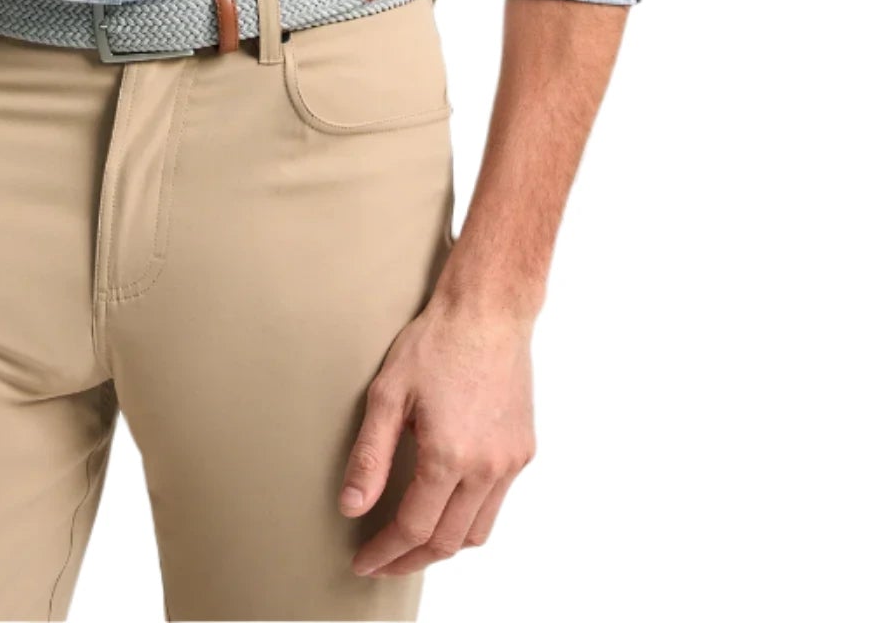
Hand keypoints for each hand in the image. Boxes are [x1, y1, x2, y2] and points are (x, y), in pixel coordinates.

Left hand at [340, 298, 535, 577]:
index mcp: (449, 455)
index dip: (386, 553)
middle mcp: (486, 467)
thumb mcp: (387, 394)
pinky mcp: (523, 451)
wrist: (488, 312)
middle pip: (447, 541)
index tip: (364, 562)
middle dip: (410, 559)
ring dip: (442, 546)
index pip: (414, 528)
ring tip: (411, 543)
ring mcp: (510, 462)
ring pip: (477, 532)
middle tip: (382, 562)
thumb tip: (352, 507)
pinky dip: (468, 519)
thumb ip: (369, 457)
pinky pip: (496, 505)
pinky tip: (446, 506)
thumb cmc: (436, 343)